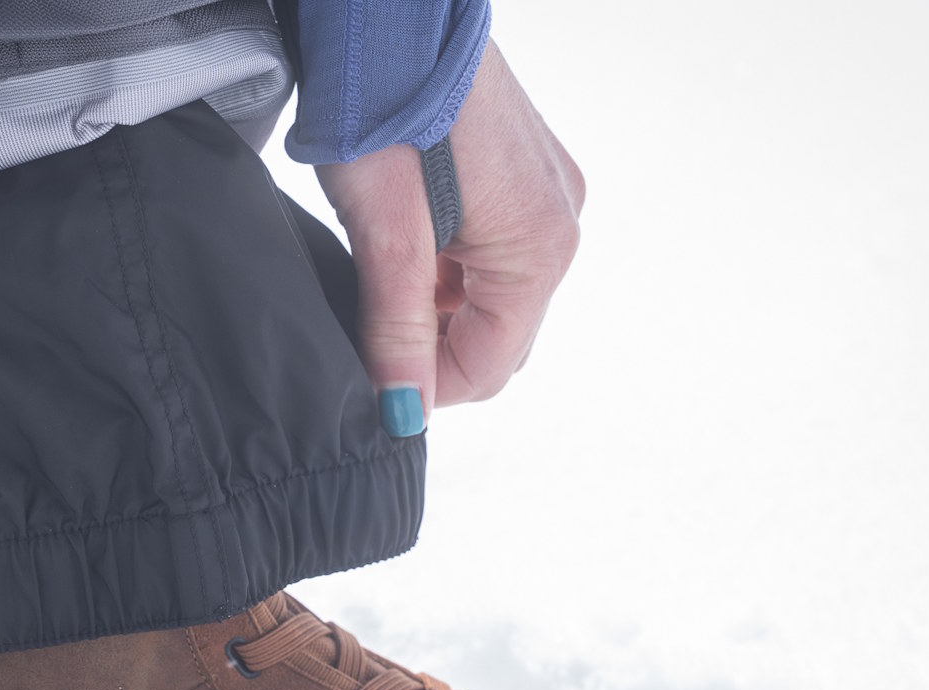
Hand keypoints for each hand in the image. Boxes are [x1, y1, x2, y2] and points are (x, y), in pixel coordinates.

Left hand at [316, 41, 584, 432]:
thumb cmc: (387, 103)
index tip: (374, 387)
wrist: (389, 10)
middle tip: (370, 334)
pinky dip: (447, 265)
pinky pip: (493, 247)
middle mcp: (558, 222)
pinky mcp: (523, 167)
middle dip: (436, 348)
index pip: (490, 366)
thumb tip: (404, 410)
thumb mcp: (385, 234)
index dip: (429, 388)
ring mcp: (546, 190)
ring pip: (492, 293)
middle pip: (499, 333)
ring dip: (438, 307)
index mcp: (539, 248)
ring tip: (378, 279)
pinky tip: (402, 244)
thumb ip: (398, 330)